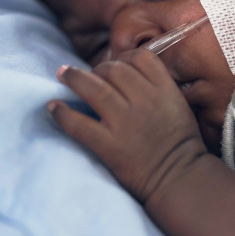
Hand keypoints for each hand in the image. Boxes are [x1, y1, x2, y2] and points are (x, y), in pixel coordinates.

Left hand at [49, 48, 207, 202]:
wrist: (180, 178)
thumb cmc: (180, 142)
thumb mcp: (179, 104)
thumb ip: (158, 86)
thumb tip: (128, 74)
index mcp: (165, 90)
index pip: (141, 57)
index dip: (125, 57)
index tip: (115, 64)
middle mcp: (145, 101)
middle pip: (115, 69)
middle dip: (99, 68)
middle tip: (88, 75)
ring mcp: (126, 123)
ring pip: (95, 88)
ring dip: (74, 78)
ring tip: (62, 74)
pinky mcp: (110, 146)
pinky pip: (80, 124)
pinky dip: (63, 114)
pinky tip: (54, 107)